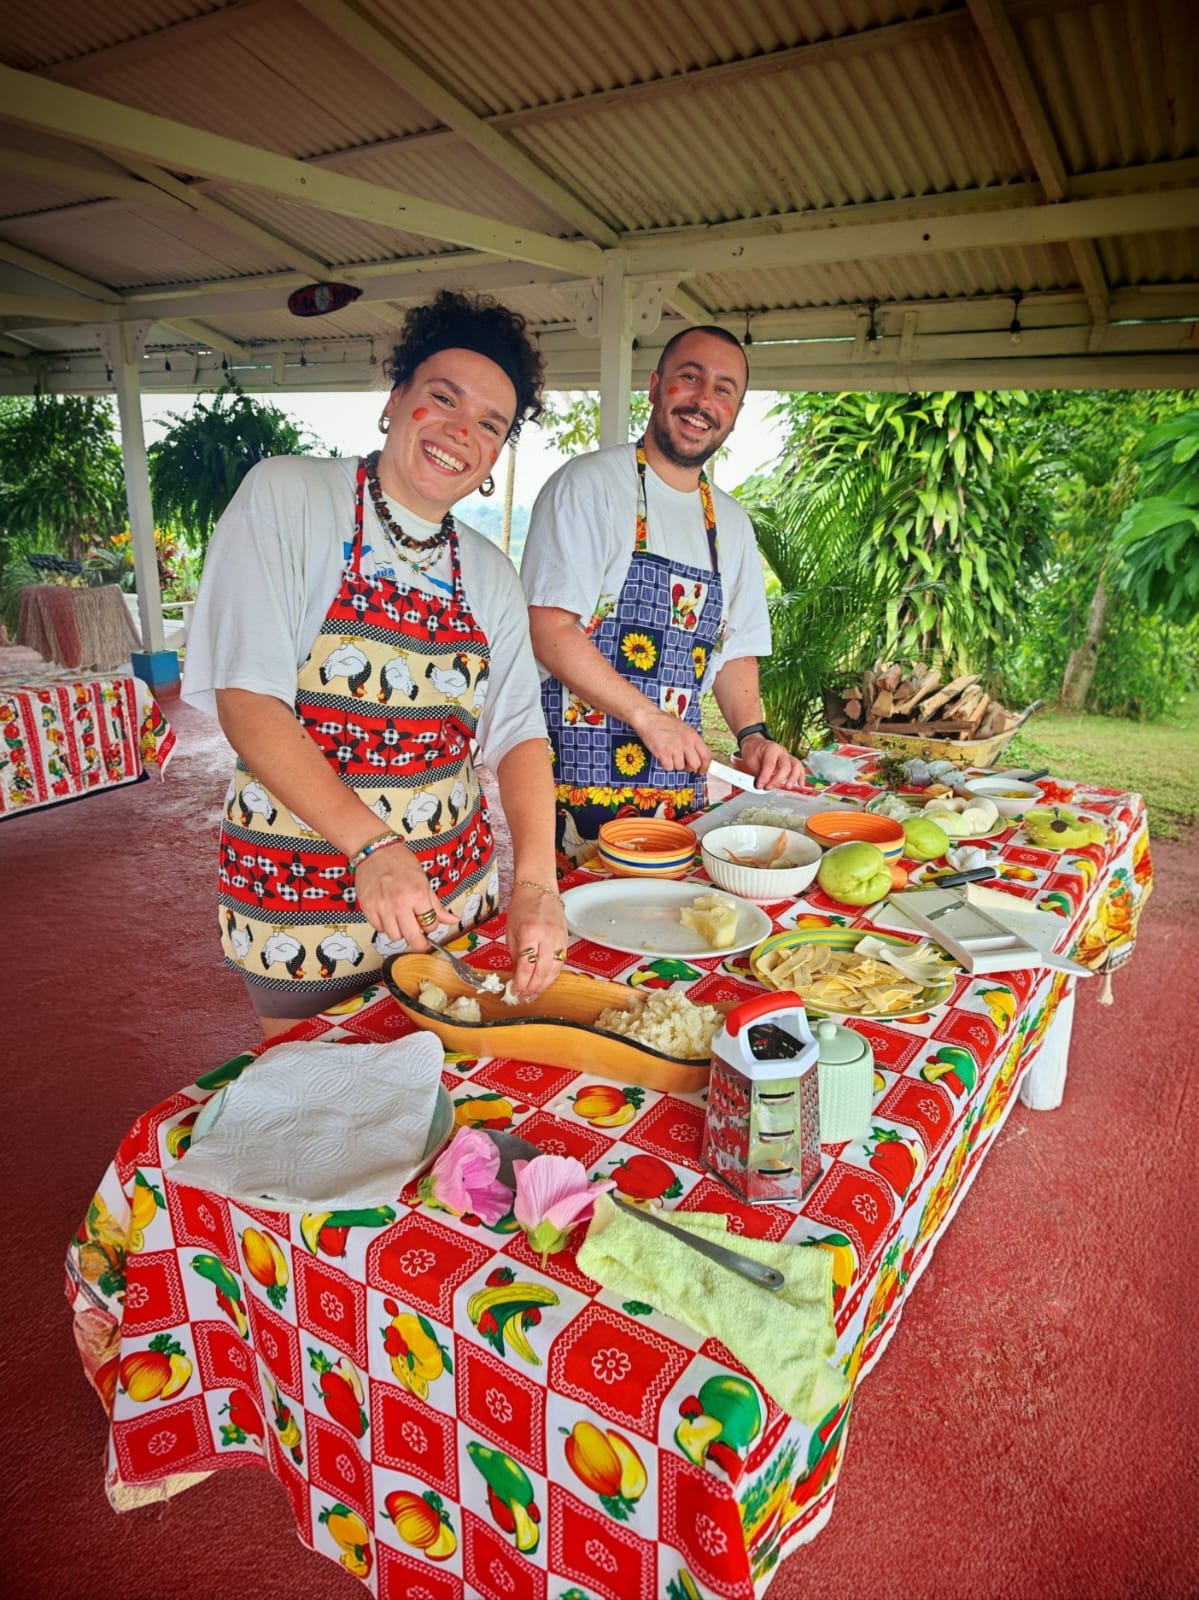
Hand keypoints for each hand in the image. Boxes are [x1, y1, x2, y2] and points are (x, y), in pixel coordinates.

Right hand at [353, 842, 456, 948]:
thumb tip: (452, 920)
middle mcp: (399, 903)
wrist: (375, 851)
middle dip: (418, 940)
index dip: (431, 926)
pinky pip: (378, 929)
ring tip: (401, 919)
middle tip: (419, 937)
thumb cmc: (399, 861)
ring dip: (400, 932)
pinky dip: (385, 926)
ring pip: (394, 936)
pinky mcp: (368, 908)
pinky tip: (388, 914)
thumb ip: (436, 905)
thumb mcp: (423, 881)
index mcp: (417, 895)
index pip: (430, 925)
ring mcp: (382, 907)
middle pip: (412, 937)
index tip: (428, 923)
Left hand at [505, 882, 568, 1002]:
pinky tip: (544, 982)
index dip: (521, 983)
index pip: (526, 966)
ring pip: (554, 970)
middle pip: (542, 971)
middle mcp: (547, 936)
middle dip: (533, 989)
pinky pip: (560, 963)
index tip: (515, 992)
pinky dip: (552, 975)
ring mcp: (559, 938)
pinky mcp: (565, 940)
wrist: (539, 888)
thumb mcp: (511, 931)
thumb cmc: (522, 906)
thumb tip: (516, 977)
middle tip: (524, 999)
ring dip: (543, 986)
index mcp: (530, 932)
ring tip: (534, 995)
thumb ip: (515, 956)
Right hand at [633, 706, 711, 774]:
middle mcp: (686, 743)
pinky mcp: (664, 753)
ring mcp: (675, 748)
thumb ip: (691, 741)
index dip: (705, 766)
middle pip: (695, 764)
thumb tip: (694, 755)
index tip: (701, 771)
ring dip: (674, 764)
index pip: (706, 755)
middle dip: (689, 767)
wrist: (649, 717)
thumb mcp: (684, 728)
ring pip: (680, 767)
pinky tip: (662, 755)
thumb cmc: (664, 722)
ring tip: (668, 753)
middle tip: (683, 764)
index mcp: (693, 736)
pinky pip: (668, 767)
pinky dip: (664, 764)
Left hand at [739, 735, 805, 790]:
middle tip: (768, 787)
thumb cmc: (753, 751)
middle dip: (777, 780)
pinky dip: (801, 776)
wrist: (756, 745)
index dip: (765, 777)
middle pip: (785, 767)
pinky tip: (800, 784)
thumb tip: (762, 784)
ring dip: (793, 778)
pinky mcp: (790, 762)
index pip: (770, 765)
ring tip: (787, 786)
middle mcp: (782, 752)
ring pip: (796, 766)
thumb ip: (758, 773)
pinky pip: (799, 768)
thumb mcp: (750, 760)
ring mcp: (787, 756)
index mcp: (771, 748)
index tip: (759, 785)